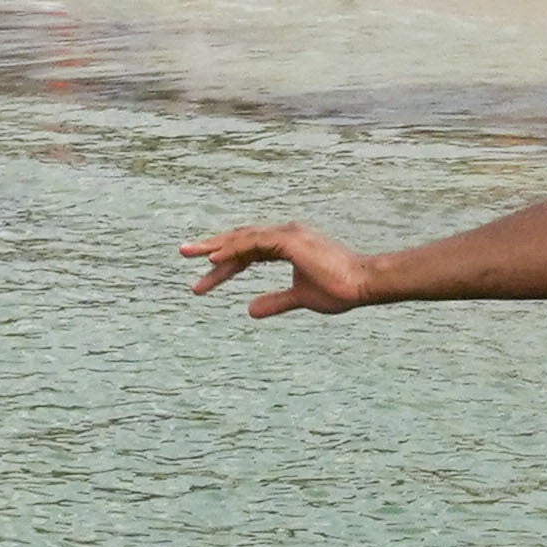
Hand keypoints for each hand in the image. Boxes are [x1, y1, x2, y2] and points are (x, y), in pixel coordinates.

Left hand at [184, 224, 378, 315]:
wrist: (363, 284)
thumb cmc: (339, 290)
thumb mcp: (299, 299)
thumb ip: (275, 302)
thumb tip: (249, 311)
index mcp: (286, 245)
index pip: (247, 252)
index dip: (225, 265)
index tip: (202, 278)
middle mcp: (284, 235)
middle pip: (240, 240)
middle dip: (211, 247)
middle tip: (183, 253)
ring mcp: (287, 235)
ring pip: (243, 238)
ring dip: (216, 246)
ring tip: (191, 255)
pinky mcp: (291, 241)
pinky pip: (255, 244)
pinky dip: (234, 249)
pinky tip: (215, 259)